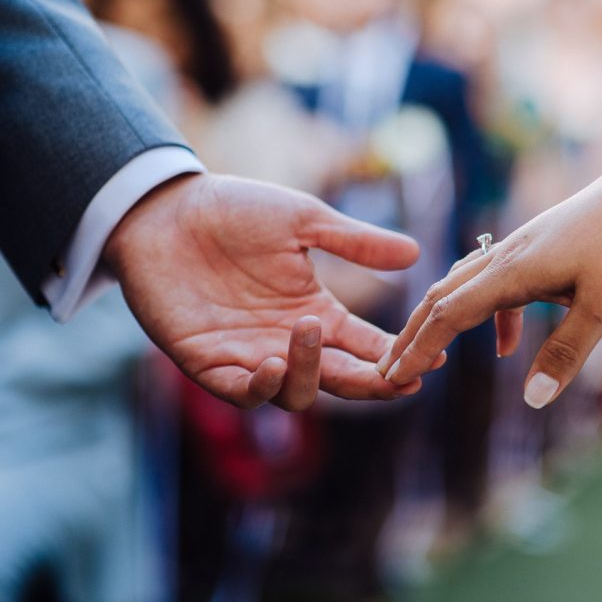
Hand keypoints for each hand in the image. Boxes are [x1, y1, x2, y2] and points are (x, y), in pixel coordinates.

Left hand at [104, 172, 432, 409]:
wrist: (166, 208)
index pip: (366, 346)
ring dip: (312, 372)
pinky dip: (261, 386)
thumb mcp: (304, 220)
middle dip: (373, 383)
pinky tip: (272, 363)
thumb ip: (356, 242)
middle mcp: (289, 342)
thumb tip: (415, 254)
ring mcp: (250, 355)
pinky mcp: (208, 362)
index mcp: (316, 312)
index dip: (399, 355)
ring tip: (308, 329)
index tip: (434, 357)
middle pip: (341, 380)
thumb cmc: (235, 209)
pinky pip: (241, 393)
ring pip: (296, 393)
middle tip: (399, 377)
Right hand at [376, 163, 601, 407]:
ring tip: (428, 357)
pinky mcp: (536, 246)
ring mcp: (519, 247)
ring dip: (442, 321)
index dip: (419, 347)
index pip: (449, 314)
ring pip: (463, 285)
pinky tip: (508, 346)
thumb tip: (532, 400)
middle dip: (413, 334)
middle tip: (388, 368)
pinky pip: (493, 281)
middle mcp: (505, 255)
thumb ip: (566, 353)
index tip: (393, 376)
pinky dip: (488, 315)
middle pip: (442, 295)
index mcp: (513, 270)